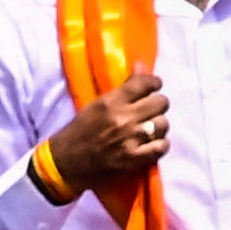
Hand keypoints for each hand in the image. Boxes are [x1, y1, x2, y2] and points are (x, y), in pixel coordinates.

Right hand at [41, 74, 170, 197]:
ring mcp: (131, 139)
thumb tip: (141, 67)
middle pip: (161, 103)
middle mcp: (124, 118)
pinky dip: (160, 145)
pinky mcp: (134, 159)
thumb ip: (123, 88)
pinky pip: (162, 147)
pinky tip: (152, 145)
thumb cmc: (80, 130)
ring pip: (164, 124)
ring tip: (151, 129)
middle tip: (151, 110)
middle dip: (158, 105)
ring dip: (159, 126)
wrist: (66, 162)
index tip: (154, 86)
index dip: (154, 83)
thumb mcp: (98, 104)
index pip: (145, 83)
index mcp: (112, 102)